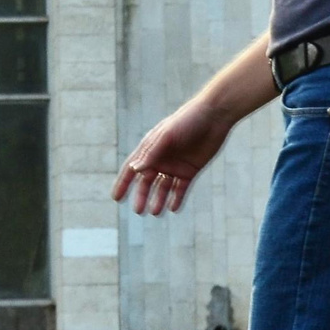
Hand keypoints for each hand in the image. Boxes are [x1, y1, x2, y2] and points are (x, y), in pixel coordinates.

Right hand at [114, 100, 233, 215]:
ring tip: (155, 212)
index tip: (116, 198)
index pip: (132, 169)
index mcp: (150, 149)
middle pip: (147, 182)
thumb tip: (135, 169)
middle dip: (141, 196)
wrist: (214, 117)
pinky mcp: (190, 170)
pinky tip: (173, 208)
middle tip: (138, 211)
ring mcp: (175, 166)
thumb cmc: (187, 121)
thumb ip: (151, 153)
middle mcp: (160, 159)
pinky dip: (176, 199)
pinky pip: (181, 188)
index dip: (123, 183)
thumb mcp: (167, 136)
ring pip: (163, 187)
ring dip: (158, 200)